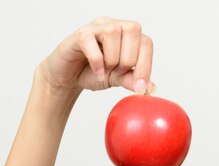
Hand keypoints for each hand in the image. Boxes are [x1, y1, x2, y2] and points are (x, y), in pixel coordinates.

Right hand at [37, 17, 153, 94]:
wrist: (68, 77)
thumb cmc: (92, 72)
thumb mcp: (117, 79)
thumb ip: (132, 80)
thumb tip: (150, 87)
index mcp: (126, 35)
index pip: (146, 42)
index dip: (146, 65)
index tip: (140, 87)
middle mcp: (112, 25)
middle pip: (133, 30)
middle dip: (128, 60)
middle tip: (116, 72)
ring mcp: (95, 28)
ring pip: (113, 32)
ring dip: (112, 59)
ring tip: (105, 70)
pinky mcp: (78, 35)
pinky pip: (90, 41)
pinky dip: (97, 61)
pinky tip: (97, 72)